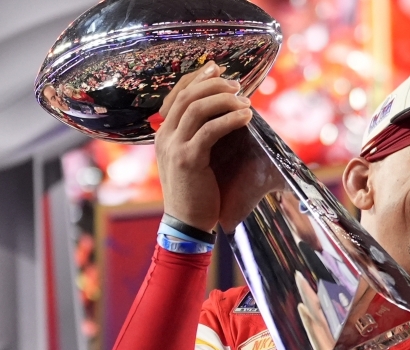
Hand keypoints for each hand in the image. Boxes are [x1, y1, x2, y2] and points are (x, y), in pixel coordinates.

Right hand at [155, 61, 281, 231]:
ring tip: (246, 102)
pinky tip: (246, 117)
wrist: (186, 223)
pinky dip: (231, 119)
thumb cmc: (196, 191)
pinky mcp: (189, 159)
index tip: (217, 68)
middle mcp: (164, 136)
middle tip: (237, 85)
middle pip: (187, 96)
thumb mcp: (192, 158)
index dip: (197, 77)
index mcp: (163, 133)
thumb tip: (223, 114)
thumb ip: (198, 136)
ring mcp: (174, 147)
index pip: (177, 94)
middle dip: (215, 85)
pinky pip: (210, 130)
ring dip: (225, 100)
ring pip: (198, 108)